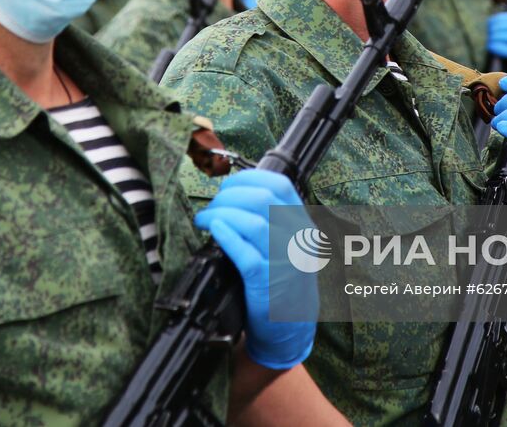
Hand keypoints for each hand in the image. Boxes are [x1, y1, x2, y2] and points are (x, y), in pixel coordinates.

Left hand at [195, 169, 316, 368]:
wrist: (292, 329)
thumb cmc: (283, 282)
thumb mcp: (287, 244)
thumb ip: (270, 219)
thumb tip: (232, 193)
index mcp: (302, 224)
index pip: (280, 185)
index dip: (248, 178)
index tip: (227, 185)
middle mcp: (297, 240)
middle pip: (261, 199)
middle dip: (228, 196)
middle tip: (212, 206)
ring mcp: (284, 261)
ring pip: (253, 222)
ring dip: (220, 214)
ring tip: (204, 219)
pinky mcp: (267, 283)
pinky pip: (245, 254)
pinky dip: (226, 236)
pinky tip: (214, 231)